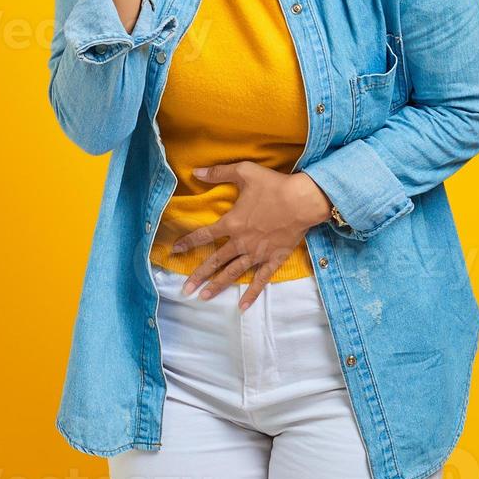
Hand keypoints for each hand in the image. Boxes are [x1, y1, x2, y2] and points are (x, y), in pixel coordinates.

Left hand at [170, 162, 333, 311]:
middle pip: (215, 261)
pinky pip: (261, 280)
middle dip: (199, 275)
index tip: (176, 250)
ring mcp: (257, 253)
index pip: (204, 235)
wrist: (303, 200)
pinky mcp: (274, 259)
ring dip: (218, 286)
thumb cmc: (274, 185)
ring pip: (233, 273)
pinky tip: (242, 306)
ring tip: (204, 297)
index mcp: (232, 222)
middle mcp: (241, 242)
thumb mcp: (244, 171)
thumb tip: (195, 172)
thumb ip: (218, 173)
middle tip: (185, 289)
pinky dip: (252, 294)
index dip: (189, 242)